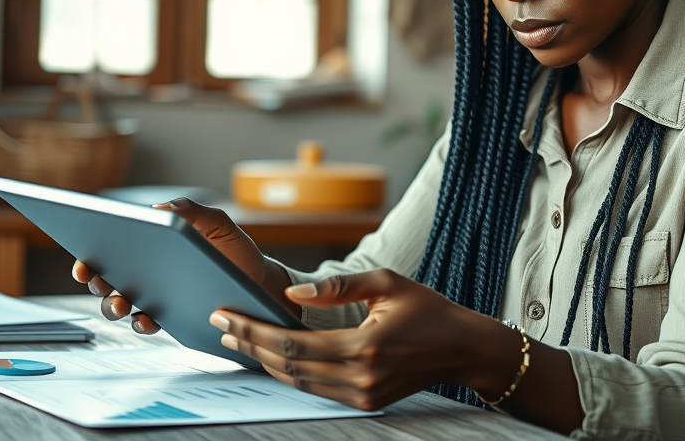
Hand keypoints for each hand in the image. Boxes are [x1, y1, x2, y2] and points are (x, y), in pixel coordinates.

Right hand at [71, 197, 294, 332]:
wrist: (261, 285)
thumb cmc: (236, 252)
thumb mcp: (218, 225)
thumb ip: (191, 212)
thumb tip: (157, 211)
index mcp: (151, 245)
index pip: (111, 246)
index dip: (89, 253)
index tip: (83, 258)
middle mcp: (146, 272)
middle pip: (105, 278)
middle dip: (94, 279)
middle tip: (97, 278)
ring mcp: (154, 297)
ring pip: (118, 304)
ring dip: (111, 305)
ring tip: (122, 303)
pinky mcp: (168, 319)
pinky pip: (145, 324)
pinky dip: (140, 323)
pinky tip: (146, 318)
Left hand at [208, 269, 520, 410]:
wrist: (464, 349)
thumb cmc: (429, 310)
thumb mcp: (387, 282)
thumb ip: (338, 287)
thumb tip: (293, 291)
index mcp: (364, 345)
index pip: (292, 342)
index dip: (254, 330)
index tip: (225, 315)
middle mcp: (360, 376)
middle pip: (288, 365)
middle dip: (250, 345)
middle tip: (220, 326)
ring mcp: (363, 394)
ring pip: (299, 382)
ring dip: (264, 362)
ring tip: (236, 341)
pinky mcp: (367, 402)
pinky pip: (317, 390)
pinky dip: (290, 374)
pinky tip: (271, 357)